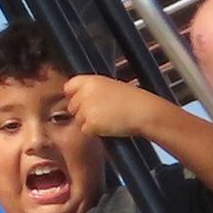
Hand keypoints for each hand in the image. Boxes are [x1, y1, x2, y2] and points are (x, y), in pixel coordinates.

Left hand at [59, 72, 175, 144]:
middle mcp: (85, 93)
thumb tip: (79, 96)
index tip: (80, 102)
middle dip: (82, 112)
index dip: (74, 95)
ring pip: (78, 119)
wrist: (144, 112)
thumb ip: (92, 89)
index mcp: (91, 80)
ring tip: (107, 119)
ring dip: (89, 122)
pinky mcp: (90, 123)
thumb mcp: (111, 86)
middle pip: (72, 106)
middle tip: (101, 113)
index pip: (69, 87)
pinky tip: (108, 126)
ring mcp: (86, 108)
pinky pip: (85, 130)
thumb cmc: (133, 100)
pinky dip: (94, 131)